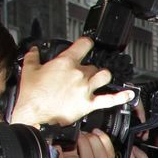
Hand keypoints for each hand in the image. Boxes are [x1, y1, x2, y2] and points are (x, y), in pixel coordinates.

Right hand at [11, 37, 135, 126]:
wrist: (34, 114)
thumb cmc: (32, 94)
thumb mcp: (29, 70)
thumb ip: (33, 57)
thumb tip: (34, 50)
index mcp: (65, 62)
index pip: (83, 45)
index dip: (86, 43)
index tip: (87, 44)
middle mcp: (79, 74)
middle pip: (93, 65)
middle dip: (88, 69)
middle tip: (81, 74)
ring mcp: (86, 89)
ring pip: (104, 76)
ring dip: (102, 77)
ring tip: (98, 79)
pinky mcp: (89, 104)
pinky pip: (110, 100)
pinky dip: (121, 97)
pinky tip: (128, 94)